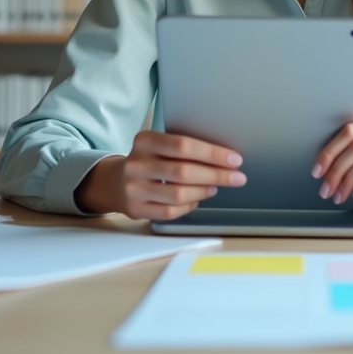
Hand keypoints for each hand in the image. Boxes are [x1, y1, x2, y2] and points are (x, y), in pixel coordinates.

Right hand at [74, 131, 246, 220]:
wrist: (115, 181)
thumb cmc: (149, 160)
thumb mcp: (159, 145)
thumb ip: (184, 148)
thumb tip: (225, 157)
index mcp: (145, 141)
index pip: (183, 145)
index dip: (212, 154)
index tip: (235, 159)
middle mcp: (136, 164)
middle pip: (183, 171)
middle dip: (216, 175)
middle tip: (237, 177)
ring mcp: (134, 189)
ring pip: (178, 194)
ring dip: (204, 191)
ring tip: (216, 187)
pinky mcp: (135, 209)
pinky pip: (170, 212)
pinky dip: (189, 205)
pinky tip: (198, 198)